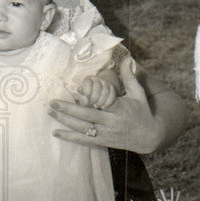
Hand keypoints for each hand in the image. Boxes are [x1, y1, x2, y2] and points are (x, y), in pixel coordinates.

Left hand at [49, 57, 165, 154]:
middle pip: (87, 115)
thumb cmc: (142, 112)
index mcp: (120, 108)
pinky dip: (69, 136)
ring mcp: (106, 133)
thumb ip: (129, 77)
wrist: (149, 137)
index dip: (88, 98)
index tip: (75, 90)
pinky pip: (83, 140)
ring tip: (51, 112)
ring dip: (65, 120)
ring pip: (82, 128)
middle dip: (68, 109)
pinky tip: (56, 132)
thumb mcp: (138, 93)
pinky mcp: (102, 141)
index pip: (102, 102)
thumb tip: (127, 58)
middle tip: (52, 102)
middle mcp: (111, 122)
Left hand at [77, 75, 118, 109]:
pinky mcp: (111, 88)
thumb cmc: (87, 96)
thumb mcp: (82, 97)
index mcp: (88, 80)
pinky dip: (108, 103)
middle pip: (97, 87)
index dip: (87, 92)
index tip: (87, 98)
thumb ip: (82, 100)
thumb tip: (86, 102)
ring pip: (106, 91)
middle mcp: (97, 79)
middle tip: (92, 103)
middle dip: (94, 98)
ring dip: (101, 101)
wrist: (97, 93)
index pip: (88, 83)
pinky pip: (112, 95)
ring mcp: (105, 83)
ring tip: (97, 105)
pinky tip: (103, 107)